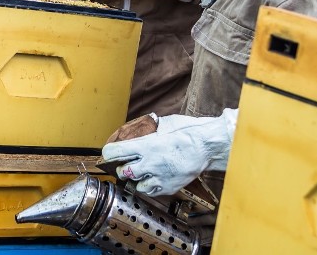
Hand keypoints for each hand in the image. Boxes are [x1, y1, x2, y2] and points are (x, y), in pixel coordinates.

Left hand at [101, 109, 237, 196]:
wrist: (207, 147)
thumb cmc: (188, 132)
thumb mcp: (165, 124)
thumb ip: (150, 130)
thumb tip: (142, 129)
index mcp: (146, 145)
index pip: (115, 152)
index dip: (110, 153)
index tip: (110, 152)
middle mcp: (149, 163)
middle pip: (122, 172)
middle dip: (122, 168)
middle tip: (126, 163)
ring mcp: (158, 177)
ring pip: (135, 185)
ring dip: (135, 179)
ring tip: (142, 172)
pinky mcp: (167, 187)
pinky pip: (150, 191)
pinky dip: (148, 186)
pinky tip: (153, 178)